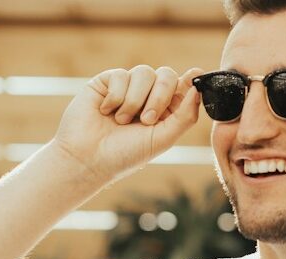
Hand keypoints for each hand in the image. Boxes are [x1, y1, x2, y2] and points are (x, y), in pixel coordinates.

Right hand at [51, 65, 203, 180]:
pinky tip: (105, 111)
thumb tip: (198, 88)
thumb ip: (184, 115)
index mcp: (165, 109)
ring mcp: (128, 87)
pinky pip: (121, 75)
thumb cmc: (125, 154)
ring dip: (135, 100)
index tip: (196, 75)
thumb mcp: (162, 139)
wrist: (87, 158)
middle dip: (159, 97)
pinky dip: (116, 96)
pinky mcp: (107, 81)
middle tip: (147, 120)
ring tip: (121, 121)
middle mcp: (148, 95)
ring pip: (144, 73)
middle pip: (166, 75)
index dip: (191, 80)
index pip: (183, 86)